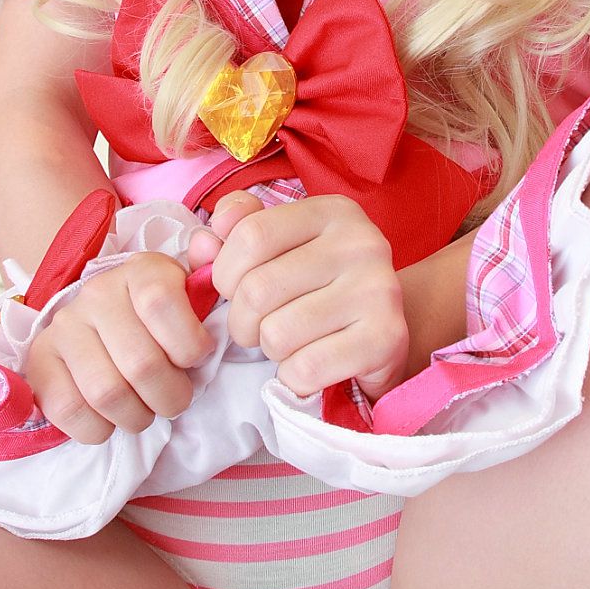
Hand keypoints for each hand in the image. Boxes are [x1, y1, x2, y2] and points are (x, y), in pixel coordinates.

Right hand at [24, 252, 214, 443]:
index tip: (195, 359)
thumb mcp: (186, 293)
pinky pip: (70, 410)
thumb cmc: (156, 318)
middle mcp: (96, 294)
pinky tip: (111, 418)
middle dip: (170, 396)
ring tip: (144, 410)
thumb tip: (208, 245)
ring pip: (107, 393)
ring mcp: (64, 328)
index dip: (189, 345)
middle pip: (141, 363)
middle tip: (174, 399)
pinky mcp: (40, 362)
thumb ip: (204, 278)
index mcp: (139, 272)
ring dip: (136, 416)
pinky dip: (99, 428)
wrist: (99, 324)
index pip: (162, 304)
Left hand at [196, 191, 409, 402]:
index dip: (225, 271)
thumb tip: (203, 244)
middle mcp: (361, 243)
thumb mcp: (282, 250)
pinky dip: (295, 377)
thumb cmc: (318, 290)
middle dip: (242, 322)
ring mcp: (378, 290)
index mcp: (332, 212)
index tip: (233, 289)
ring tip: (292, 342)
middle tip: (259, 327)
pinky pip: (305, 369)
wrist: (382, 337)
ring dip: (271, 350)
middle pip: (257, 289)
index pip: (251, 234)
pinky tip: (313, 364)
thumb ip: (237, 236)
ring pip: (277, 334)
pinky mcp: (386, 339)